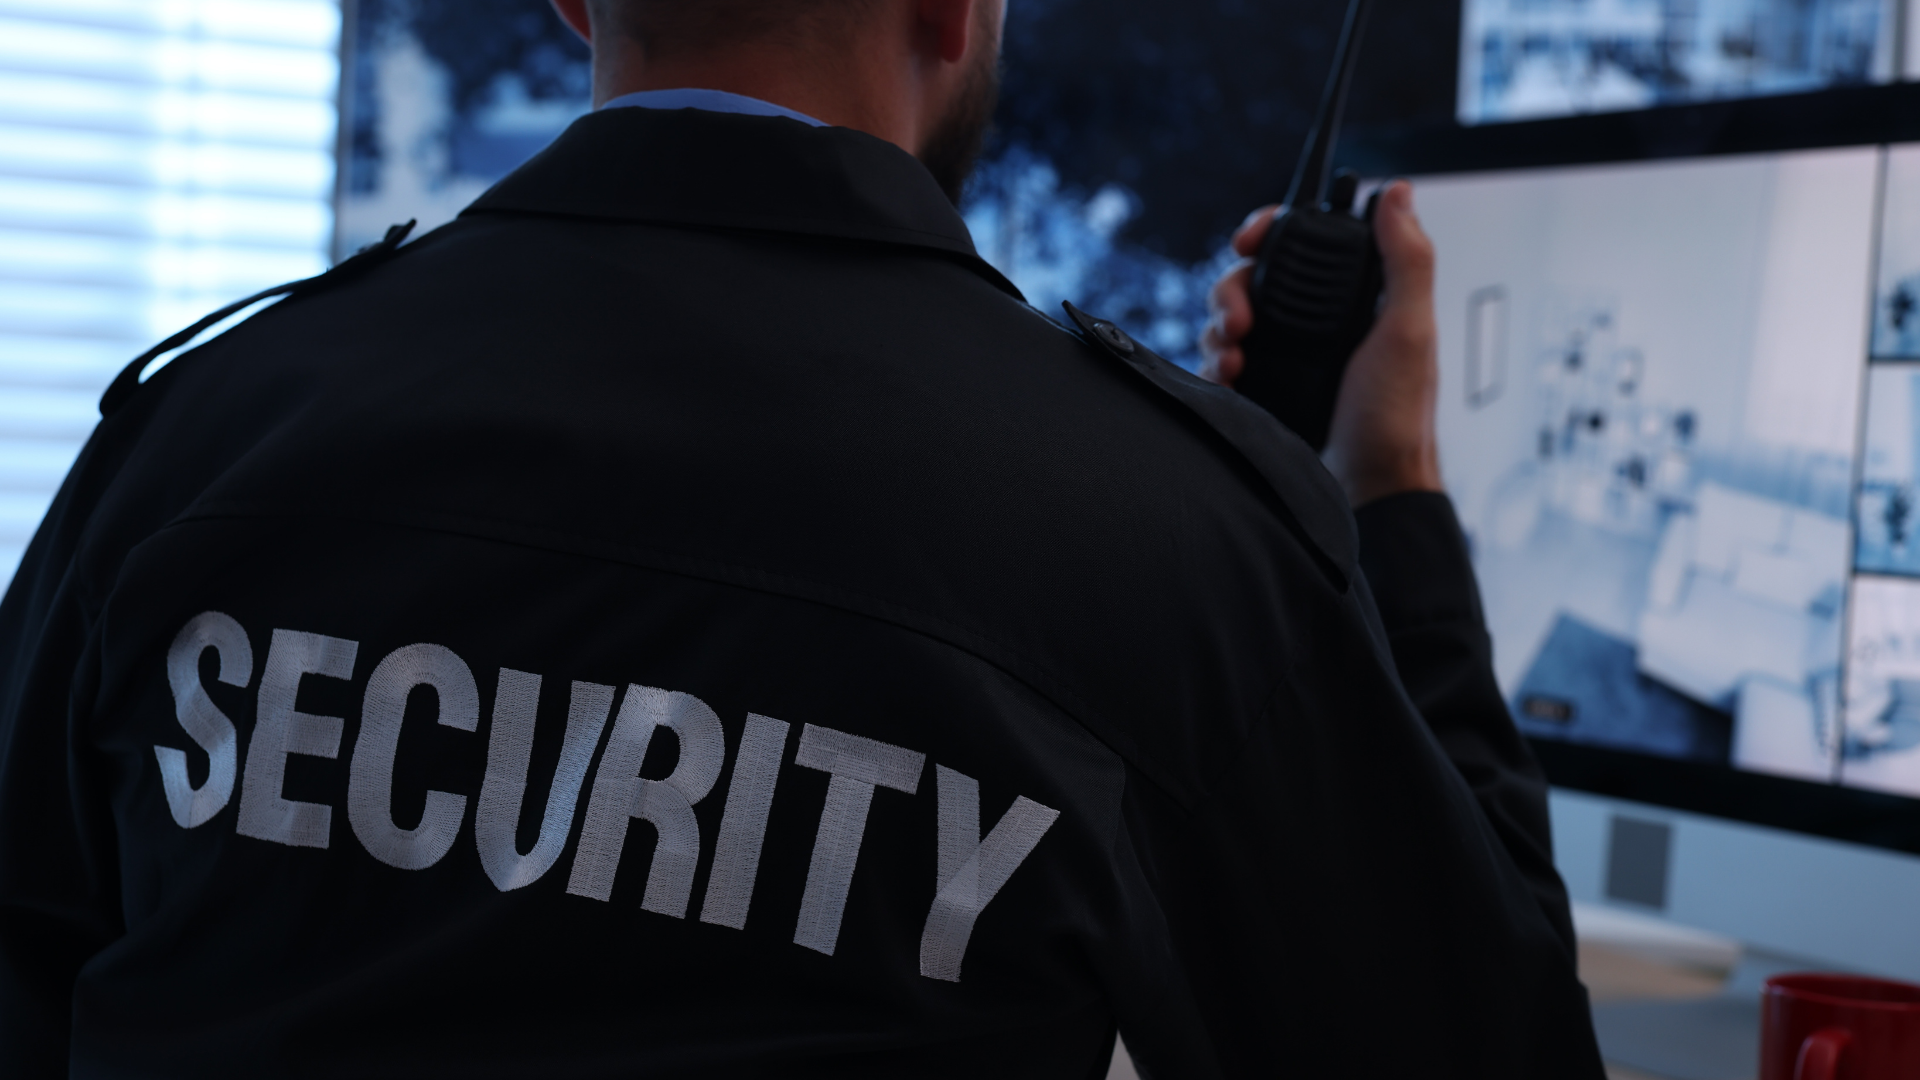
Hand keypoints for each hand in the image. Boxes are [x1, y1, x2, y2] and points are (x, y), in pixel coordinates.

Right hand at [1201, 181, 1442, 506]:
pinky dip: (1214, 364)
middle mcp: (1318, 321)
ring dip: (1219, 330)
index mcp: (1355, 297)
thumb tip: (1400, 194)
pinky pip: (1221, 361)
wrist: (1368, 488)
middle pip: (1254, 278)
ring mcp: (1287, 354)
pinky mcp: (1263, 387)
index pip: (1303, 242)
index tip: (1249, 240)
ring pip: (1231, 318)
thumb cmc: (1397, 419)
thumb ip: (1408, 260)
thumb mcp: (1410, 331)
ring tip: (1233, 358)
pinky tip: (1227, 379)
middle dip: (1232, 291)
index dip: (1269, 231)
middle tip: (1239, 321)